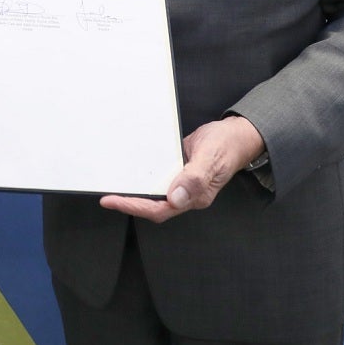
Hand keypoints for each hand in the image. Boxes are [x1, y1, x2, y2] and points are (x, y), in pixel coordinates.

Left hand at [99, 116, 264, 222]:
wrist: (236, 135)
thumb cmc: (227, 147)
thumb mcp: (211, 158)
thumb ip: (195, 178)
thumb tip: (175, 197)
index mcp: (195, 196)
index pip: (160, 209)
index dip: (135, 206)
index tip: (113, 200)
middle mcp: (187, 194)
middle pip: (154, 205)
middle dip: (130, 203)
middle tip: (107, 197)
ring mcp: (182, 183)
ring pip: (155, 193)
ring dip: (135, 192)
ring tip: (114, 186)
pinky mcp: (178, 171)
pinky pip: (159, 178)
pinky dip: (145, 176)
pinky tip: (133, 170)